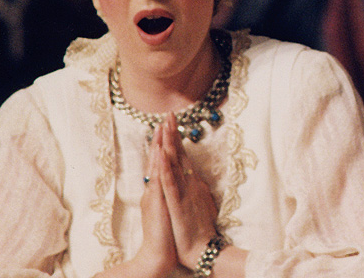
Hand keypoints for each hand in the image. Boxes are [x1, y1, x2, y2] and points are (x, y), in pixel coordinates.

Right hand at [95, 126, 176, 277]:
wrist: (159, 255)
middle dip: (162, 137)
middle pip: (158, 159)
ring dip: (159, 146)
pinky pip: (160, 182)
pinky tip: (161, 154)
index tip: (169, 125)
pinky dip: (160, 167)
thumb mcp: (170, 208)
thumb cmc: (168, 234)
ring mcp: (155, 196)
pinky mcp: (158, 204)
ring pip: (157, 166)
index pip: (162, 162)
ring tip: (161, 128)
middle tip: (165, 117)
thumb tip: (174, 180)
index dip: (165, 143)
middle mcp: (155, 190)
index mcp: (159, 190)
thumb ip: (170, 193)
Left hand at [159, 113, 219, 269]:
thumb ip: (195, 187)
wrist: (201, 249)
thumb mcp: (198, 202)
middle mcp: (189, 182)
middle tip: (169, 114)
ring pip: (175, 163)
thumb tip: (195, 175)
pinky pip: (171, 182)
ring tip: (164, 125)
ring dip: (169, 143)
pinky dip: (166, 167)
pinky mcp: (178, 202)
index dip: (176, 138)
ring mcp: (184, 191)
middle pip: (179, 153)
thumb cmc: (198, 229)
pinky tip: (162, 154)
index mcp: (190, 182)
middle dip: (173, 133)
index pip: (182, 156)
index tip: (171, 122)